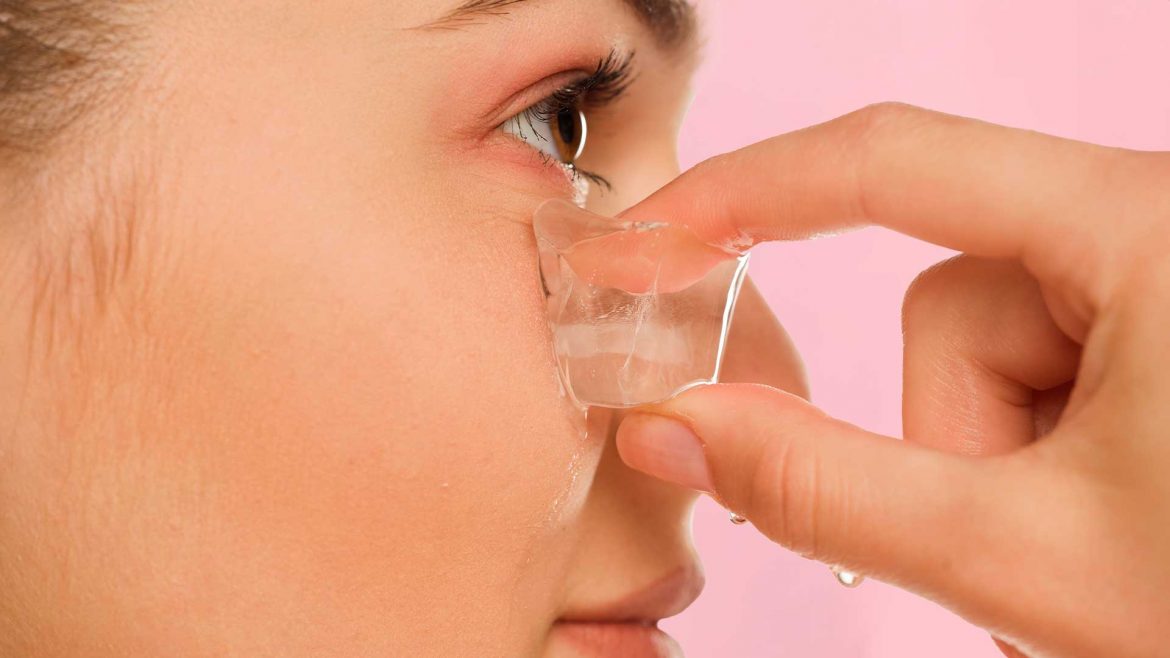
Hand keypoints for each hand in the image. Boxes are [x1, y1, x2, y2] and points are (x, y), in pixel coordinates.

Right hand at [613, 103, 1168, 657]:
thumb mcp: (1024, 556)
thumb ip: (822, 490)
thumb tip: (673, 429)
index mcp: (1143, 228)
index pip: (889, 162)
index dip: (745, 193)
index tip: (648, 236)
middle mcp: (1157, 219)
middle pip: (950, 300)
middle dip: (953, 432)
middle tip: (1026, 546)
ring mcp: (1162, 269)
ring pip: (989, 343)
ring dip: (998, 453)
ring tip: (1085, 548)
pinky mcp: (1164, 316)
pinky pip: (1040, 359)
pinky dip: (1040, 445)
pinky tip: (1112, 517)